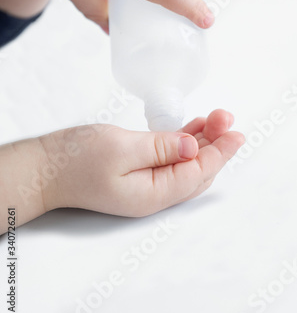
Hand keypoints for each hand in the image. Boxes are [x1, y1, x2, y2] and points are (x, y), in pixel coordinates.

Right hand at [40, 110, 243, 216]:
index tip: (236, 133)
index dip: (220, 152)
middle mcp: (153, 193)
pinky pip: (169, 158)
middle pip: (195, 170)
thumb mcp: (121, 148)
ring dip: (202, 141)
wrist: (44, 168)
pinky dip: (183, 142)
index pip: (197, 174)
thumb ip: (160, 148)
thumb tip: (195, 148)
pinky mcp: (137, 171)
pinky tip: (193, 128)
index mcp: (152, 194)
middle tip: (227, 118)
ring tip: (217, 118)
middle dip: (215, 144)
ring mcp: (145, 183)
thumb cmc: (76, 159)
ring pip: (184, 163)